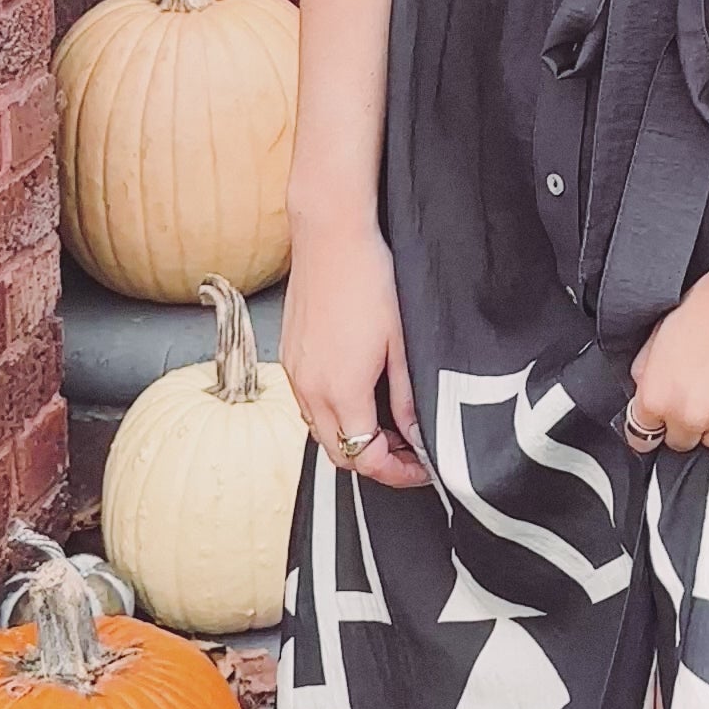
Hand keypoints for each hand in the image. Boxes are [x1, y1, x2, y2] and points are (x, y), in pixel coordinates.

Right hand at [281, 222, 430, 487]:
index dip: (396, 472)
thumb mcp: (401, 344)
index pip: (363, 457)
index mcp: (340, 389)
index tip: (420, 467)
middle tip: (408, 450)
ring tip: (387, 422)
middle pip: (337, 453)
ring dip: (351, 437)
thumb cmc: (369, 279)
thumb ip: (406, 397)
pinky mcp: (288, 355)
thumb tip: (416, 434)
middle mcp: (309, 388)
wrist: (330, 236)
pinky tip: (359, 393)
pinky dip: (333, 412)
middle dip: (374, 461)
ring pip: (319, 430)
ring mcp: (294, 372)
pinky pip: (307, 403)